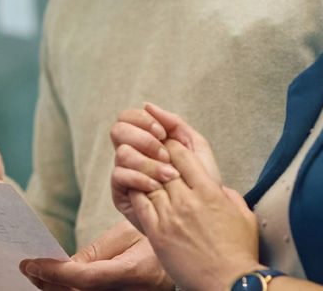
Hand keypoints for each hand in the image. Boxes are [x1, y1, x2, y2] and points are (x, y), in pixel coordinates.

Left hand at [18, 221, 172, 289]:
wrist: (181, 254)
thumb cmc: (154, 239)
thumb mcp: (126, 235)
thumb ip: (95, 252)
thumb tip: (64, 265)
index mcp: (134, 272)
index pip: (84, 279)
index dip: (55, 273)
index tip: (32, 263)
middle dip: (49, 283)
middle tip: (28, 267)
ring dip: (56, 289)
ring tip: (37, 274)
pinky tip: (56, 282)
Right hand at [111, 105, 220, 228]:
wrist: (204, 217)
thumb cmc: (200, 182)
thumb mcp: (195, 148)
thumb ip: (175, 123)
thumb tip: (148, 105)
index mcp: (145, 138)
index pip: (128, 117)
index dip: (142, 120)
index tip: (163, 133)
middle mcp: (131, 152)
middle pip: (118, 130)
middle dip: (143, 139)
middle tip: (164, 154)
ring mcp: (125, 172)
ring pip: (121, 153)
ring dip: (147, 161)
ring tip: (168, 175)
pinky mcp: (121, 193)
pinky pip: (119, 176)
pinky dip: (140, 177)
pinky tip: (157, 185)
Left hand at [130, 141, 259, 290]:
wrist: (230, 281)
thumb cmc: (240, 252)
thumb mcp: (244, 215)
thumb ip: (229, 195)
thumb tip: (219, 188)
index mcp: (210, 191)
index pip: (183, 155)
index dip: (173, 146)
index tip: (169, 145)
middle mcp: (188, 200)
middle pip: (163, 166)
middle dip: (157, 157)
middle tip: (152, 154)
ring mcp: (171, 216)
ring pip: (149, 183)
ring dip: (145, 175)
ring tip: (143, 171)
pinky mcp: (158, 233)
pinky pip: (140, 204)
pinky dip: (137, 193)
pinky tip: (137, 190)